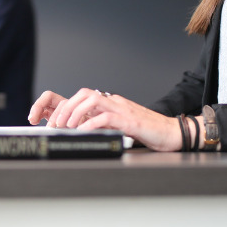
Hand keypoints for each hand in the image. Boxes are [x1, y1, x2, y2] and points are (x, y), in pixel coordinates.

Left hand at [28, 88, 183, 150]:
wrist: (173, 133)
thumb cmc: (149, 132)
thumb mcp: (121, 127)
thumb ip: (104, 125)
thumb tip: (83, 132)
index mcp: (112, 103)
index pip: (84, 96)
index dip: (65, 106)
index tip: (53, 120)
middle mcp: (115, 102)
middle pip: (84, 93)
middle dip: (66, 107)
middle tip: (56, 124)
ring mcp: (123, 109)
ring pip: (92, 99)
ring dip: (75, 112)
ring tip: (66, 126)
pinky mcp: (130, 120)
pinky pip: (106, 117)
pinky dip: (91, 122)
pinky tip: (83, 131)